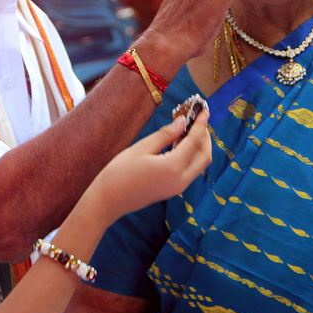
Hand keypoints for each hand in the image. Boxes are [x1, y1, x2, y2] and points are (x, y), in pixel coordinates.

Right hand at [88, 109, 212, 223]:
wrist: (107, 201)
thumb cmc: (119, 172)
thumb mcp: (142, 148)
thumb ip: (166, 135)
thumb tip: (182, 121)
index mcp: (173, 167)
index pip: (195, 141)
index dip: (201, 124)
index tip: (205, 110)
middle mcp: (180, 180)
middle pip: (204, 156)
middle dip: (205, 137)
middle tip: (198, 120)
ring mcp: (178, 188)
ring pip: (199, 164)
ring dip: (199, 146)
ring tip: (189, 128)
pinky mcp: (172, 190)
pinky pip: (190, 171)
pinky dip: (191, 156)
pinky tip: (180, 143)